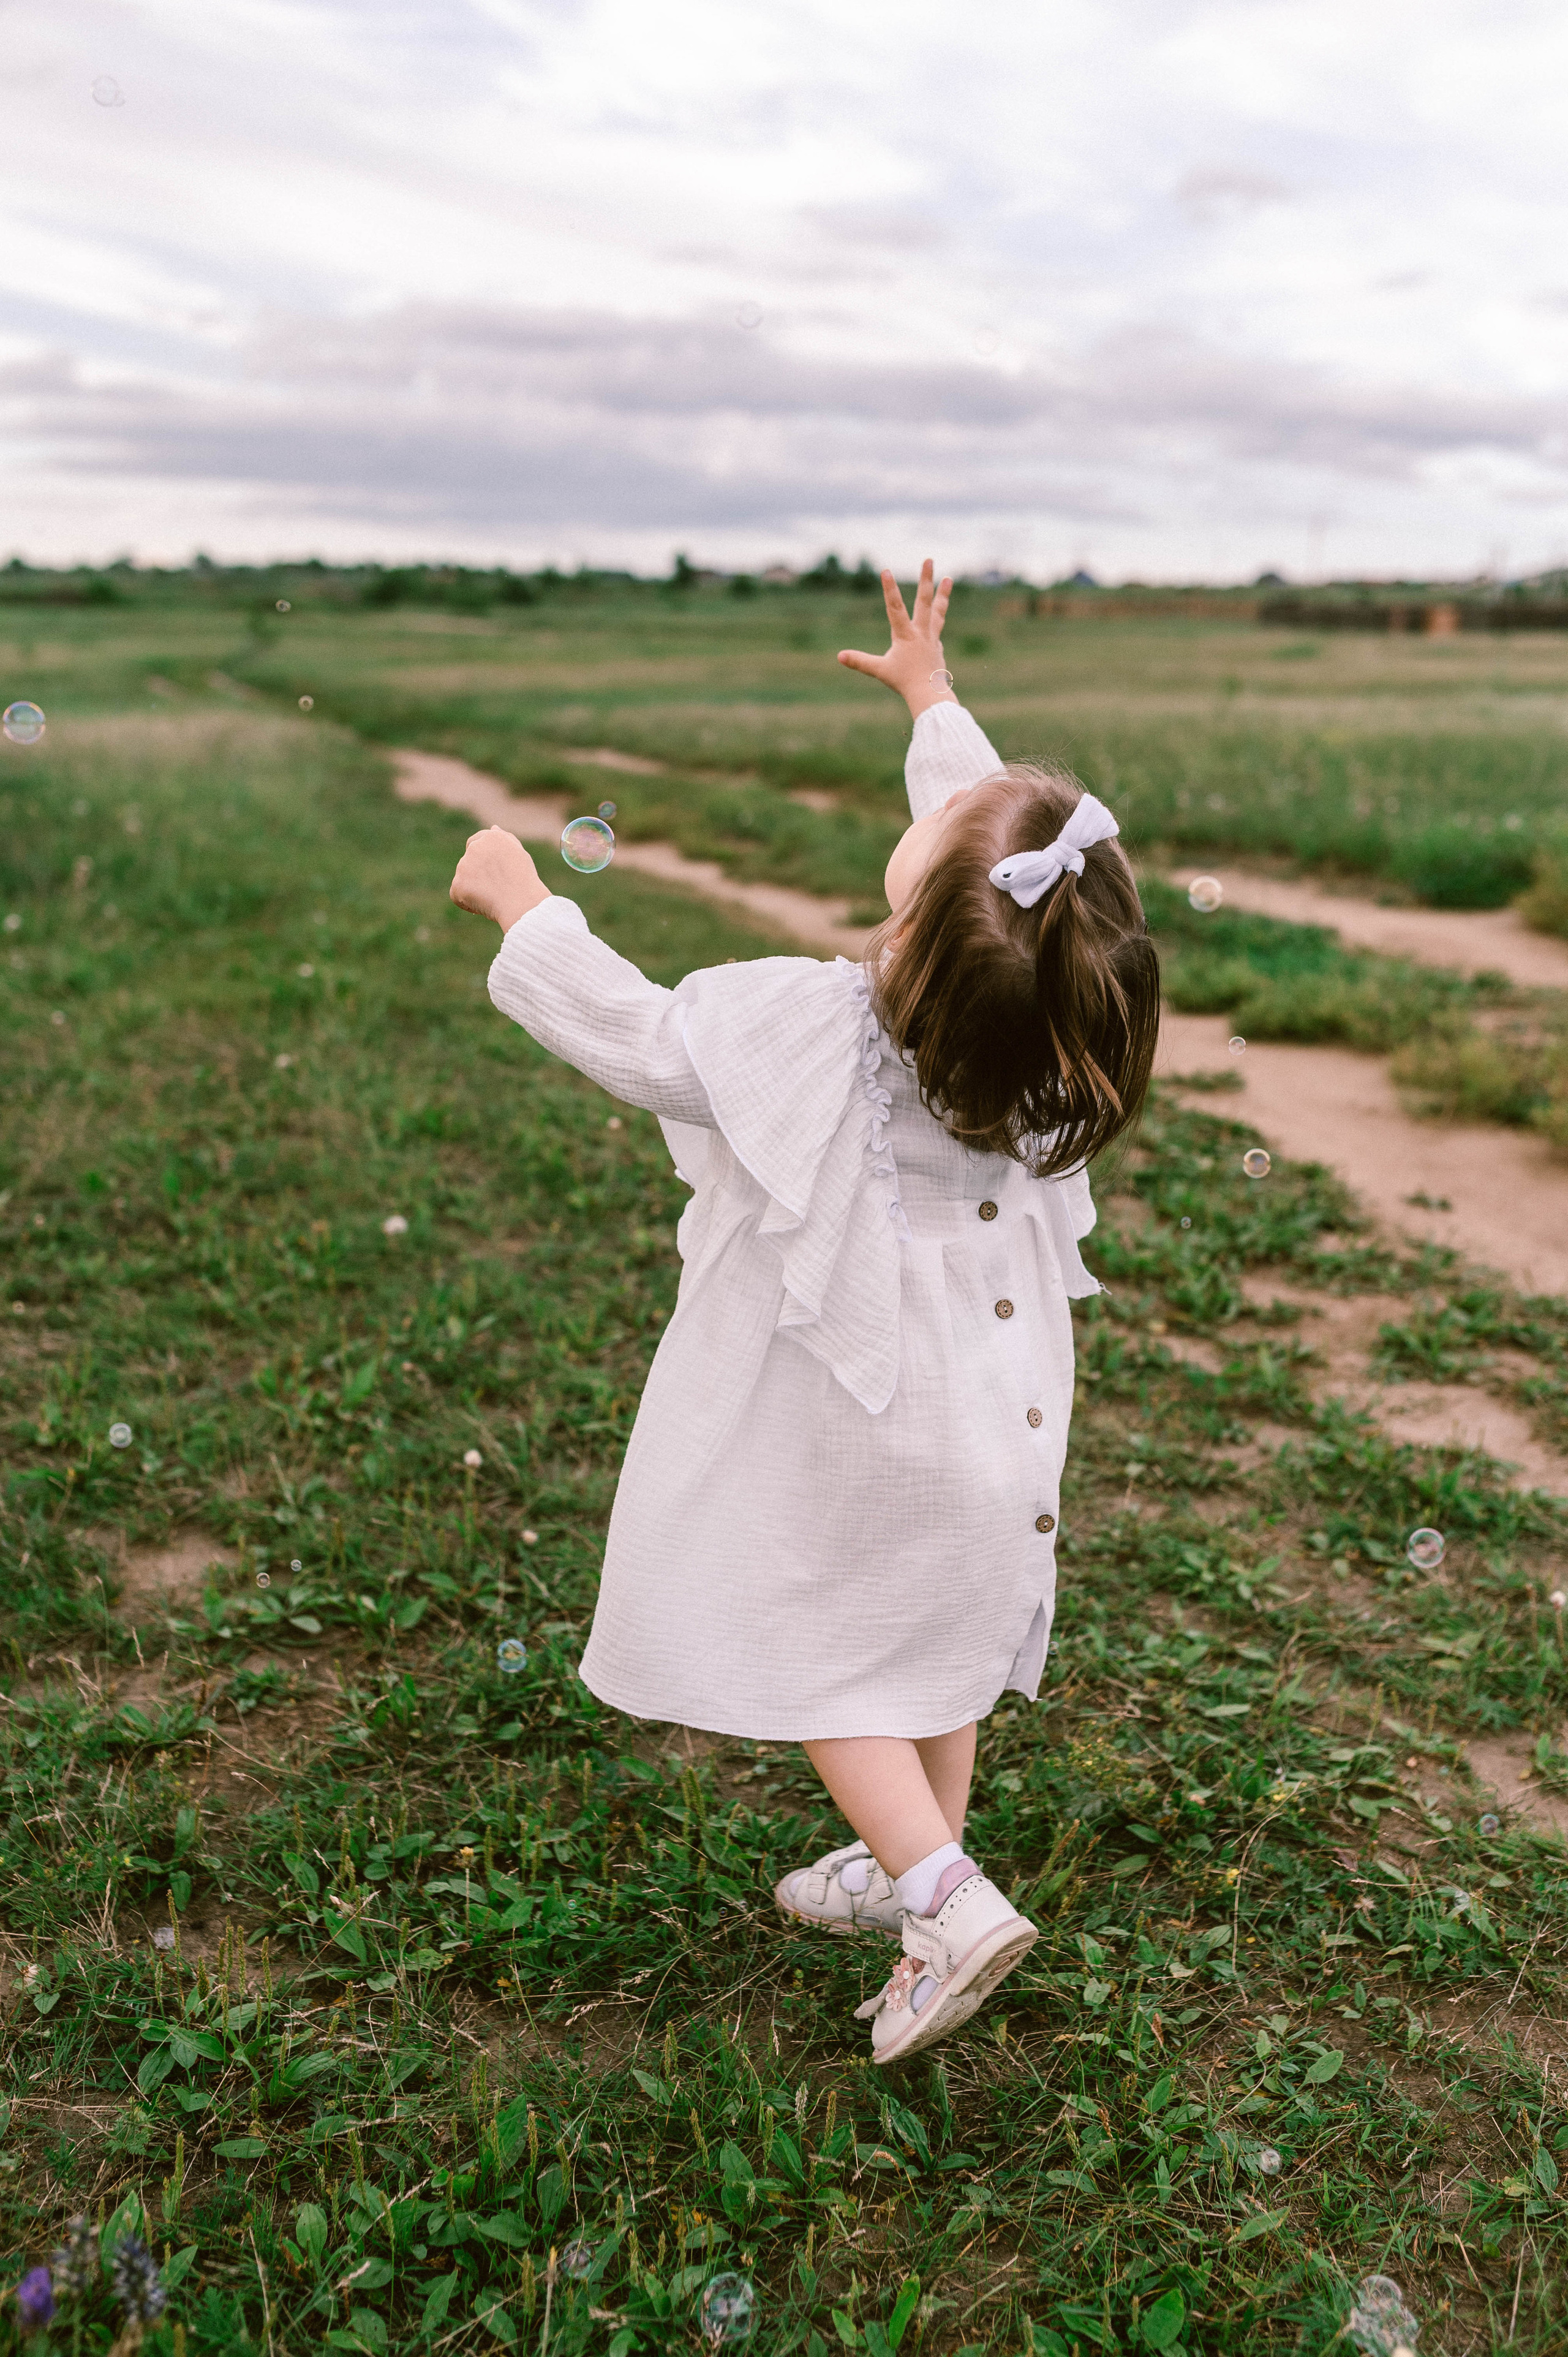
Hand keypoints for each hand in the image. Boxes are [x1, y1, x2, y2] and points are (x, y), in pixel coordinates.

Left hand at [449, 827, 549, 931]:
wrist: (521, 902)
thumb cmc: (524, 881)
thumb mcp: (519, 854)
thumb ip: (505, 839)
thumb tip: (493, 828)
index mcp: (491, 837)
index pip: (474, 842)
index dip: (480, 858)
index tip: (489, 871)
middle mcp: (475, 848)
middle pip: (468, 861)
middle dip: (477, 874)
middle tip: (495, 887)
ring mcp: (463, 866)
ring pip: (463, 878)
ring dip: (473, 887)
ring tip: (493, 897)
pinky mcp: (457, 885)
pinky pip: (457, 895)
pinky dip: (467, 901)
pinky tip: (484, 905)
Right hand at [837, 560, 955, 717]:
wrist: (930, 695)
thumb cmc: (904, 683)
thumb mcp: (880, 671)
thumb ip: (860, 661)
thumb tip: (840, 656)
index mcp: (906, 635)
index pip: (895, 608)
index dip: (889, 589)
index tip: (886, 571)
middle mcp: (921, 633)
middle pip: (924, 602)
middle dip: (925, 580)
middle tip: (929, 559)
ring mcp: (932, 639)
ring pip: (937, 612)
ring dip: (942, 595)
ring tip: (948, 578)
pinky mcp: (937, 648)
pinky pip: (936, 633)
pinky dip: (934, 627)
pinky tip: (932, 629)